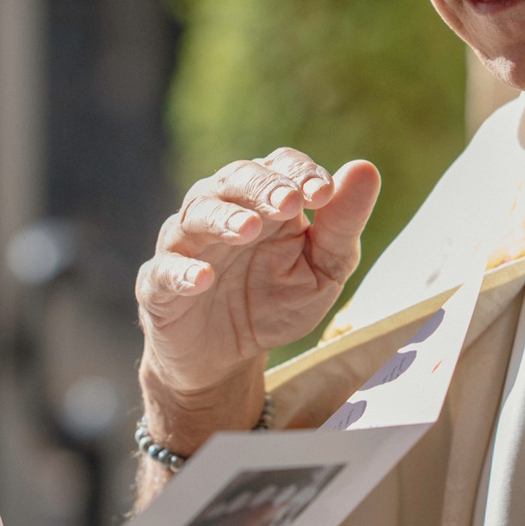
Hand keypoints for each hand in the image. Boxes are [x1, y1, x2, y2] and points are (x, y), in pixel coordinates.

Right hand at [137, 150, 380, 448]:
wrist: (228, 358)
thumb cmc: (277, 301)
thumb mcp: (323, 270)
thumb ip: (342, 226)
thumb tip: (365, 169)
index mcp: (265, 201)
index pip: (278, 166)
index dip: (299, 173)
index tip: (323, 193)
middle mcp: (221, 210)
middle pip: (235, 180)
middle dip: (263, 188)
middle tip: (288, 203)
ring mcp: (186, 245)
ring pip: (196, 215)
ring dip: (223, 219)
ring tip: (248, 231)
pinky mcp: (158, 285)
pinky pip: (163, 271)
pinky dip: (181, 271)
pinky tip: (203, 279)